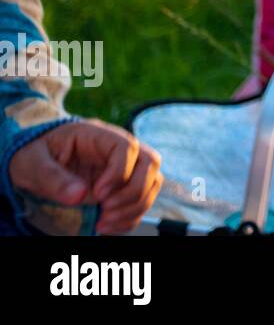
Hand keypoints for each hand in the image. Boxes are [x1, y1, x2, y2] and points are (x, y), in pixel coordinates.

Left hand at [8, 119, 163, 234]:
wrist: (35, 160)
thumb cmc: (33, 154)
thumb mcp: (32, 163)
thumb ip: (53, 178)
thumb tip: (80, 195)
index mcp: (97, 135)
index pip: (127, 147)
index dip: (119, 173)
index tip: (98, 195)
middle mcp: (118, 149)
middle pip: (150, 162)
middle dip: (134, 192)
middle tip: (106, 210)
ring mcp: (124, 167)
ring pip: (152, 182)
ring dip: (135, 207)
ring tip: (104, 222)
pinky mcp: (122, 185)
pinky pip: (142, 199)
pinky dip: (130, 217)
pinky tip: (108, 226)